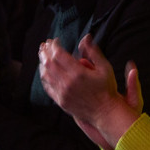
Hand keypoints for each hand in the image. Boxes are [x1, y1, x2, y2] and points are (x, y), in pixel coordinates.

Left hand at [38, 35, 141, 149]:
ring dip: (42, 62)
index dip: (54, 45)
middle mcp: (67, 83)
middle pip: (49, 63)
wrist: (105, 112)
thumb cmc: (107, 89)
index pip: (59, 55)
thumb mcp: (105, 67)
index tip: (55, 40)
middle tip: (45, 44)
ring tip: (42, 54)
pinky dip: (43, 76)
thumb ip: (93, 52)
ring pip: (45, 74)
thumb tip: (86, 37)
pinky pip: (47, 87)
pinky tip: (44, 70)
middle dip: (46, 51)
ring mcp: (62, 93)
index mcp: (78, 73)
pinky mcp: (60, 101)